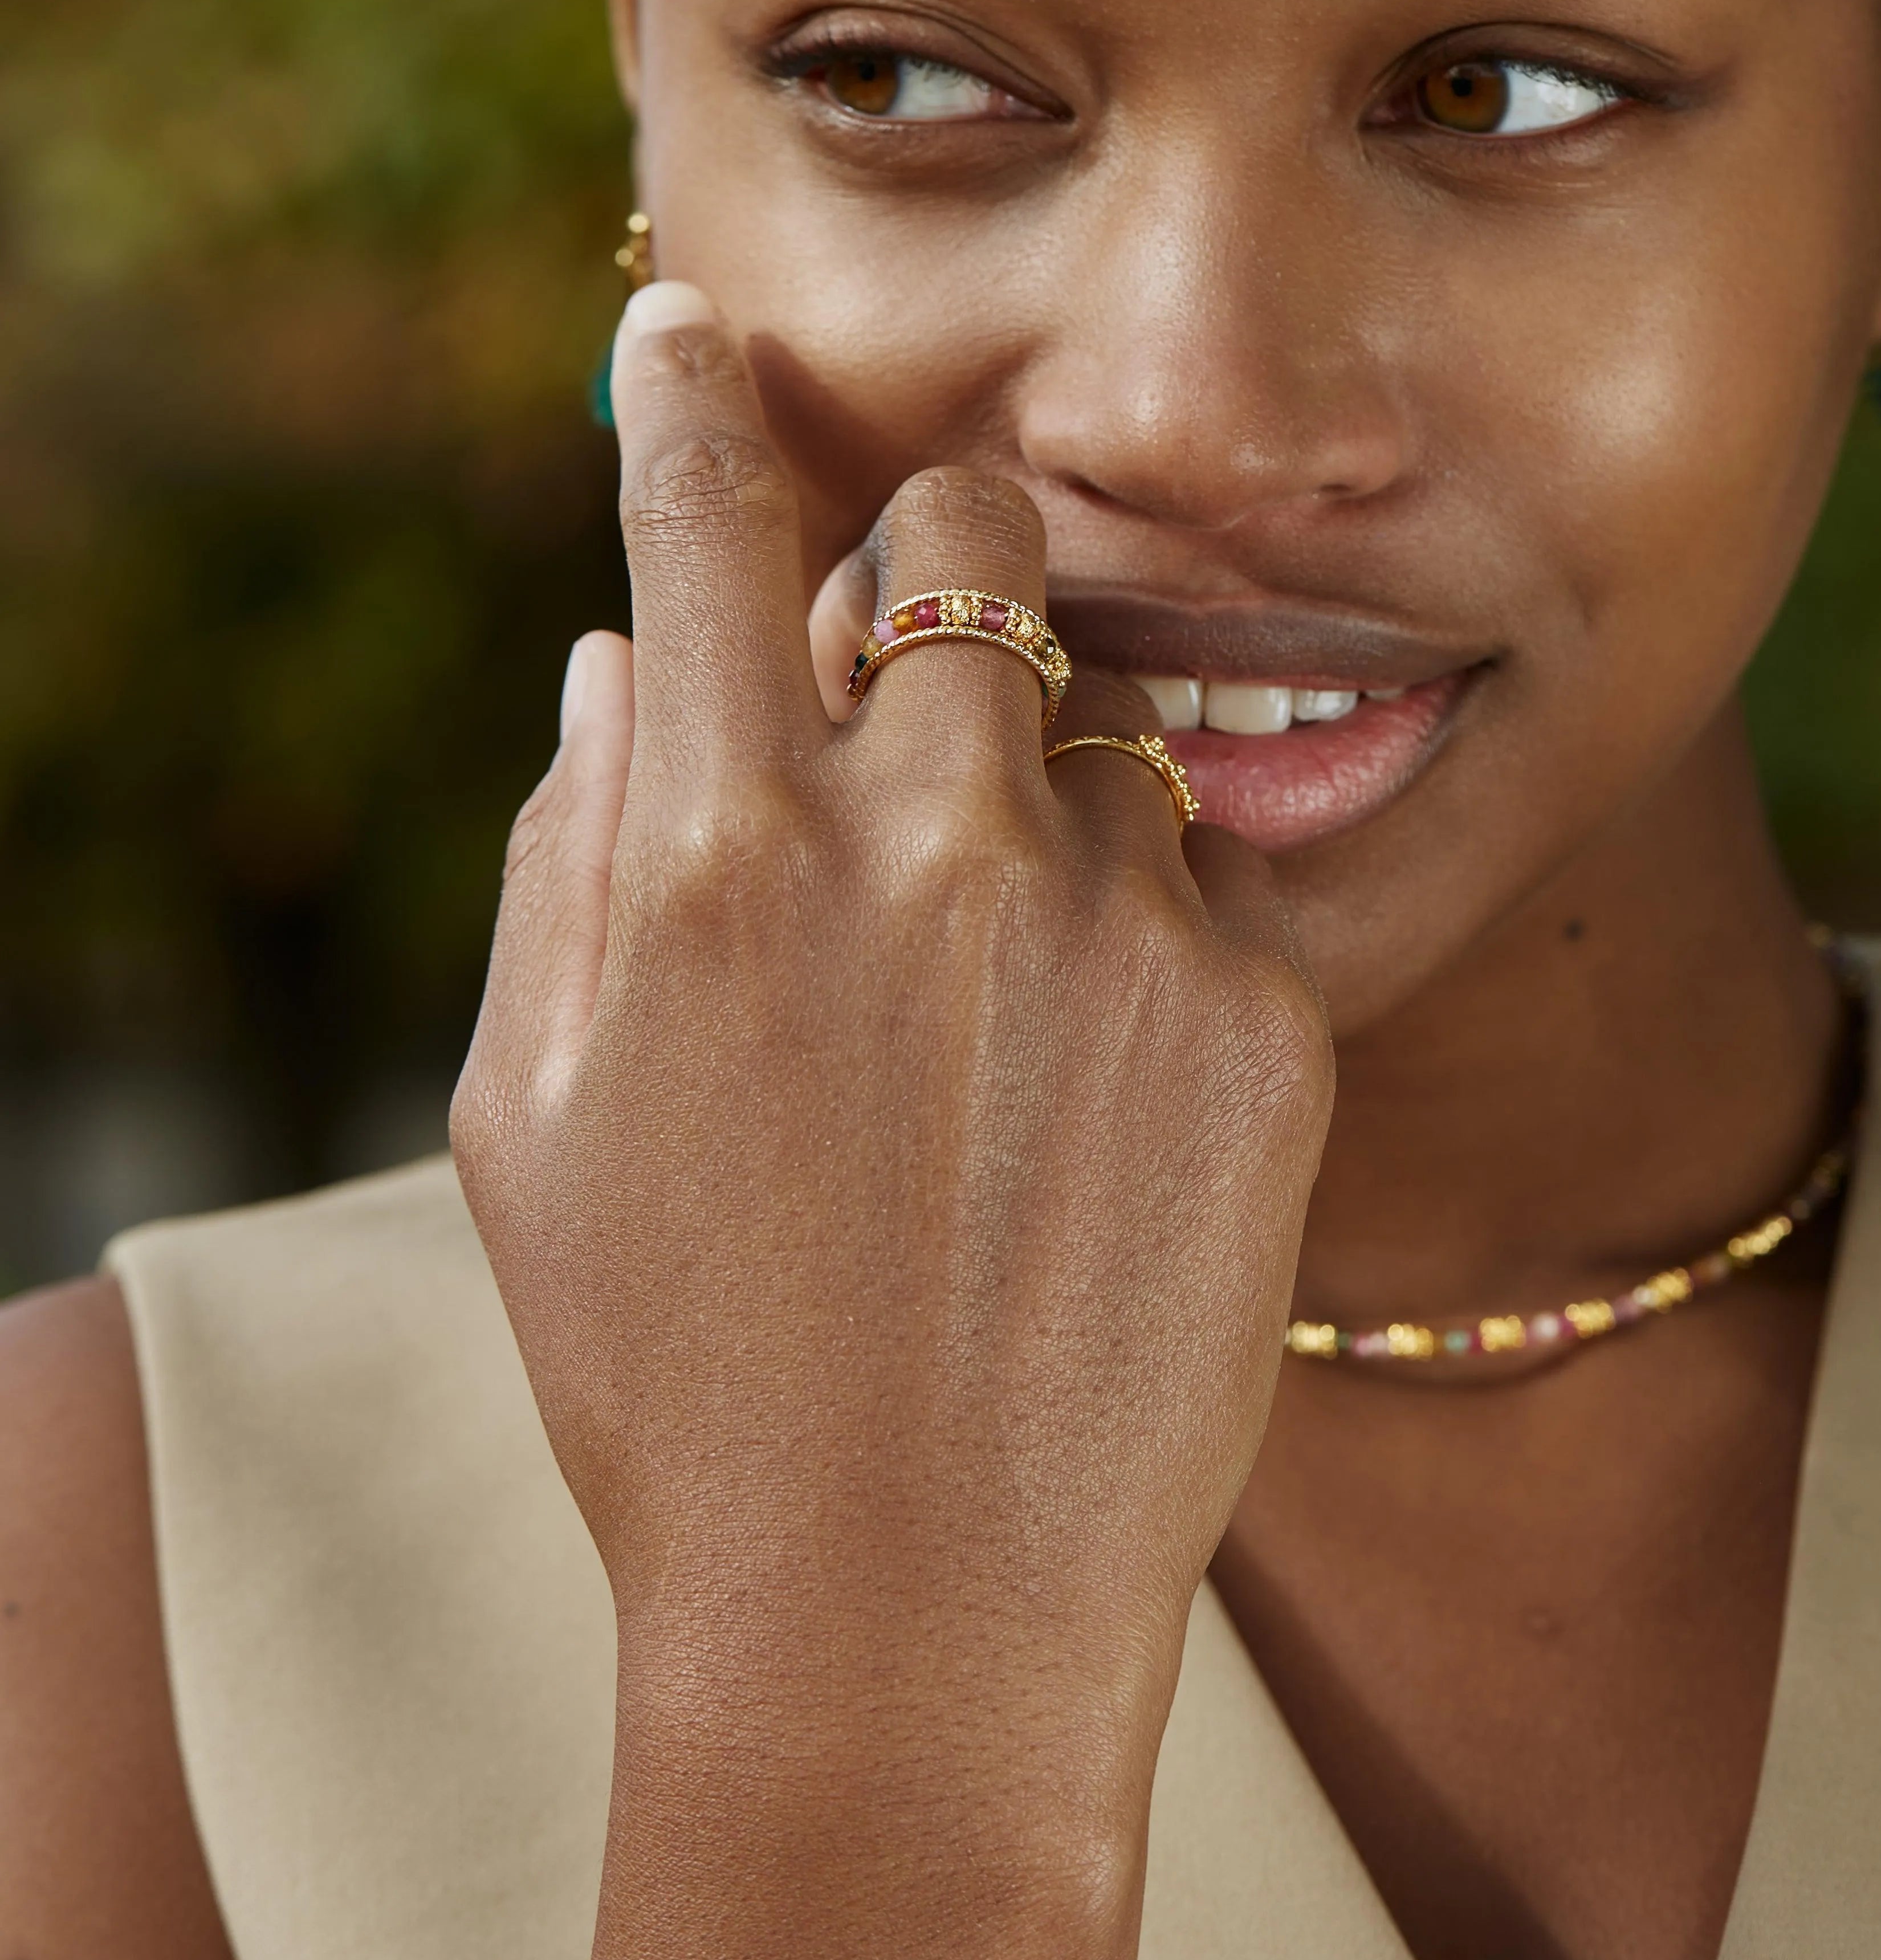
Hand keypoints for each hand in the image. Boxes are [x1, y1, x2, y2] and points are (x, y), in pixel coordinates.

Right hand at [451, 278, 1332, 1959]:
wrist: (911, 1625)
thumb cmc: (684, 1384)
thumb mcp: (539, 1125)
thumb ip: (569, 857)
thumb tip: (622, 666)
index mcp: (718, 856)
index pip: (710, 523)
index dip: (696, 400)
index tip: (698, 334)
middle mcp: (929, 846)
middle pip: (976, 540)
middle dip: (942, 553)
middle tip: (916, 638)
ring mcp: (1116, 925)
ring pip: (1103, 723)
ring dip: (1046, 791)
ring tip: (1000, 998)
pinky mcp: (1262, 1021)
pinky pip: (1203, 889)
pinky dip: (1142, 943)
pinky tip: (1088, 1111)